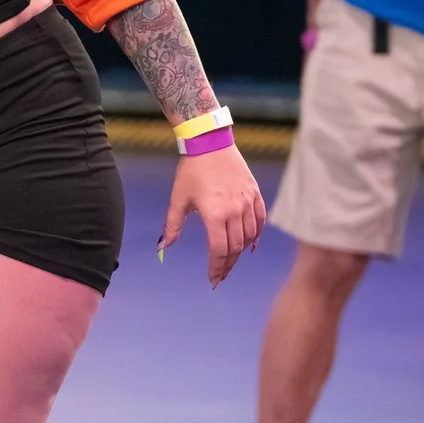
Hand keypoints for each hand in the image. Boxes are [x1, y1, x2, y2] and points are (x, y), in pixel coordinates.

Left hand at [161, 144, 266, 287]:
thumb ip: (172, 226)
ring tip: (231, 261)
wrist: (210, 143)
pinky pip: (260, 221)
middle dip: (228, 265)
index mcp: (215, 214)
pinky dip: (256, 235)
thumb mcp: (178, 199)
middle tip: (221, 276)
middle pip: (235, 248)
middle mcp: (234, 210)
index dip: (217, 268)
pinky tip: (251, 245)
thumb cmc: (191, 170)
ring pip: (249, 237)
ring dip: (240, 252)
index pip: (219, 250)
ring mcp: (248, 202)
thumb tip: (163, 247)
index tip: (213, 279)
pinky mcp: (255, 194)